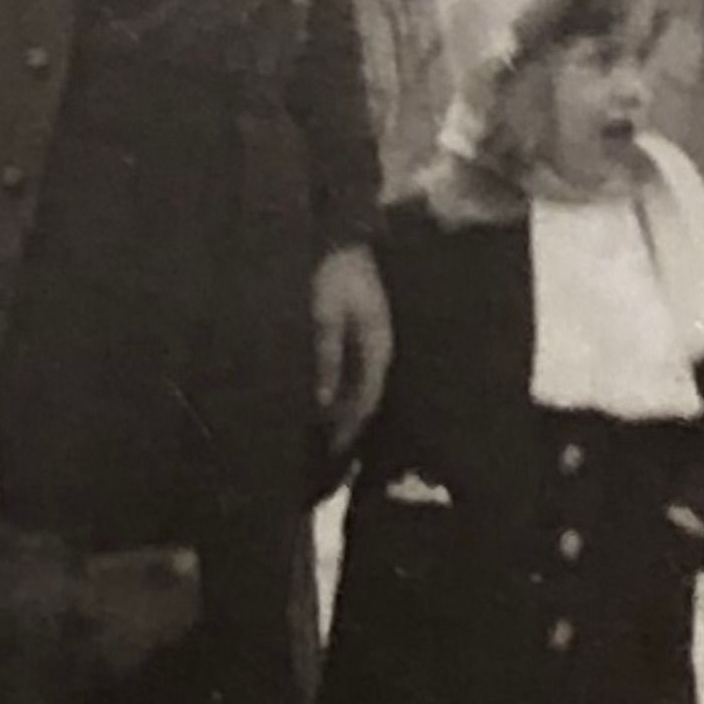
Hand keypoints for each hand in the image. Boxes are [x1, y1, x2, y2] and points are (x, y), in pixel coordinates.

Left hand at [313, 245, 392, 457]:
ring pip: (365, 391)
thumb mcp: (326, 318)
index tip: (335, 455)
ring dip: (349, 414)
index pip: (365, 402)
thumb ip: (327, 359)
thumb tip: (322, 402)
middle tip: (333, 457)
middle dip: (352, 429)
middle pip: (368, 401)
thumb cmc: (336, 279)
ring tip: (333, 440)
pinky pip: (360, 376)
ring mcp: (377, 347)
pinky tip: (333, 404)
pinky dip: (346, 395)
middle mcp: (381, 354)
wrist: (348, 245)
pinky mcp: (368, 340)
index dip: (349, 430)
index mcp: (376, 352)